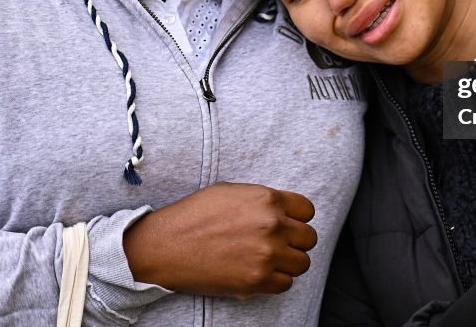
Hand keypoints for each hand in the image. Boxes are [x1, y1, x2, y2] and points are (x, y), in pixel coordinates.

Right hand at [123, 182, 316, 297]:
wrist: (166, 246)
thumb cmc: (194, 216)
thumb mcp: (231, 192)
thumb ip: (262, 200)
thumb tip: (282, 211)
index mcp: (267, 199)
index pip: (307, 210)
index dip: (298, 218)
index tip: (288, 225)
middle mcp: (272, 226)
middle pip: (309, 238)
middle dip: (295, 241)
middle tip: (277, 245)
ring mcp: (267, 254)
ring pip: (302, 263)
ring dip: (288, 262)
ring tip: (267, 260)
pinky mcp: (257, 281)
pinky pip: (286, 284)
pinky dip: (275, 281)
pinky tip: (258, 273)